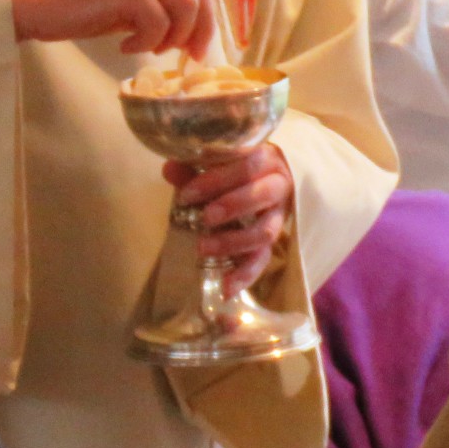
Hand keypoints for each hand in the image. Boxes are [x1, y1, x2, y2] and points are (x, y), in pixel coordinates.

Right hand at [11, 0, 215, 55]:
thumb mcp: (122, 1)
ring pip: (185, 7)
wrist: (34, 5)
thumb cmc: (75, 8)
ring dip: (171, 37)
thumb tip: (186, 32)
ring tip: (146, 48)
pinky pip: (158, 22)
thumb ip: (153, 4)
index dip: (204, 17)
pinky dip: (146, 42)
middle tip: (187, 56)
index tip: (196, 47)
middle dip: (199, 29)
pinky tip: (124, 46)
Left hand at [164, 144, 293, 294]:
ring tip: (203, 248)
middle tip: (203, 218)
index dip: (216, 180)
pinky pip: (263, 260)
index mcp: (265, 159)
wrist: (259, 183)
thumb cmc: (231, 172)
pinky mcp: (274, 242)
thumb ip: (191, 169)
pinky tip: (226, 288)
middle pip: (262, 195)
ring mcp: (279, 216)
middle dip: (231, 206)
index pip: (247, 164)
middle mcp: (278, 185)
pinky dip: (245, 275)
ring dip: (233, 241)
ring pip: (265, 231)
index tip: (187, 194)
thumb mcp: (212, 167)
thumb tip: (169, 169)